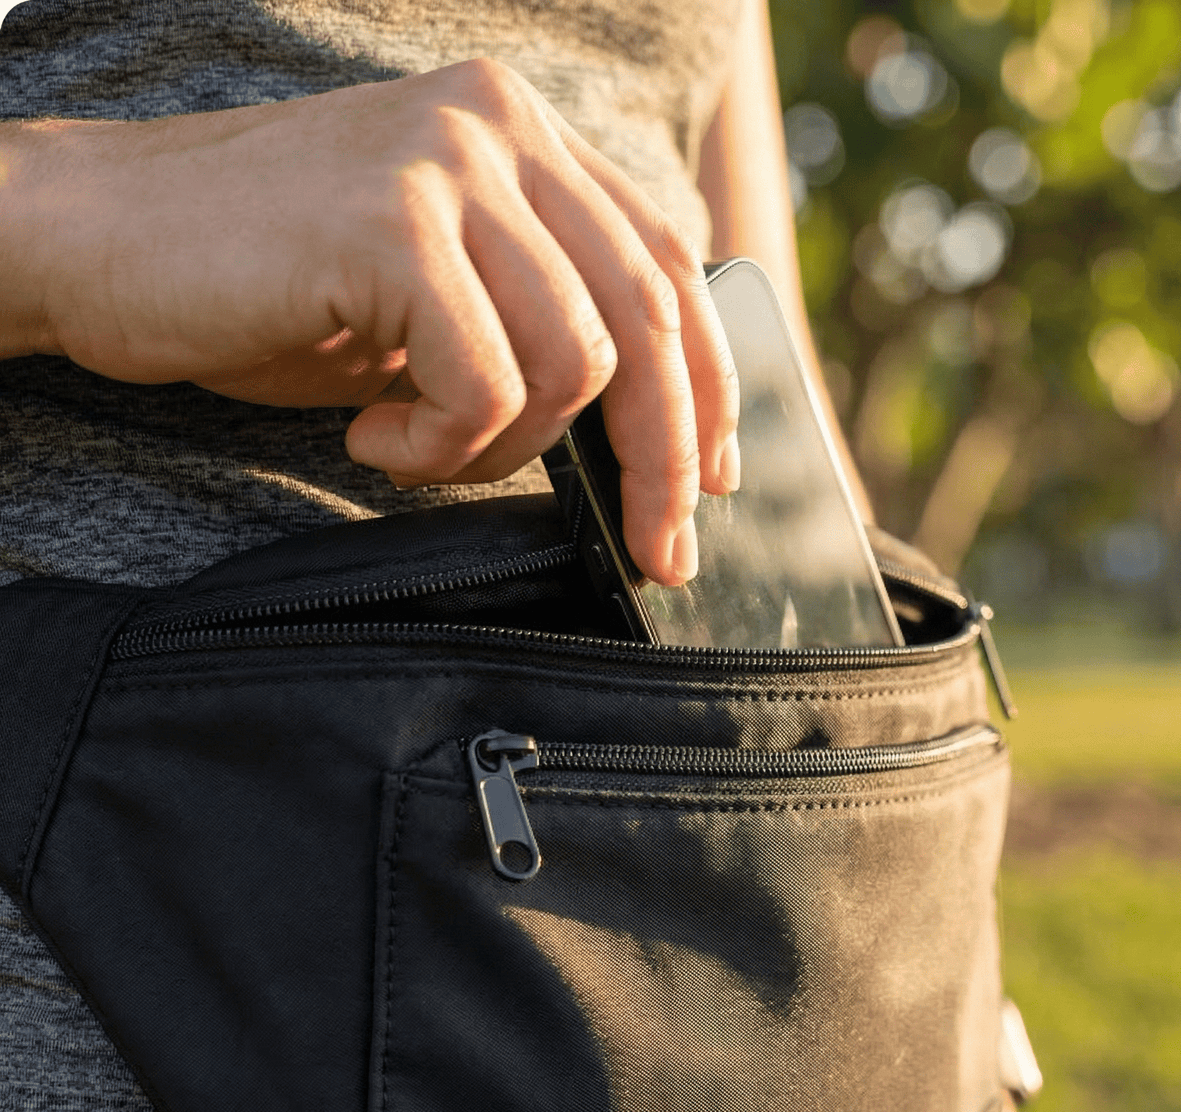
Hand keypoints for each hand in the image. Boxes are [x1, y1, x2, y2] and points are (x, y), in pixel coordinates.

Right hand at [6, 60, 738, 582]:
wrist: (104, 246)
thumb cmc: (275, 290)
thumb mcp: (438, 297)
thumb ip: (539, 318)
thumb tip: (656, 434)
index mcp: (526, 137)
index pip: (669, 266)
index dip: (711, 386)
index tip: (711, 481)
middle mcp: (500, 126)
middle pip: (651, 319)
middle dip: (666, 461)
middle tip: (656, 553)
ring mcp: (446, 162)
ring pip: (574, 361)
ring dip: (508, 450)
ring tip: (422, 450)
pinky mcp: (389, 220)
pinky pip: (485, 381)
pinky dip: (439, 445)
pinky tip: (371, 437)